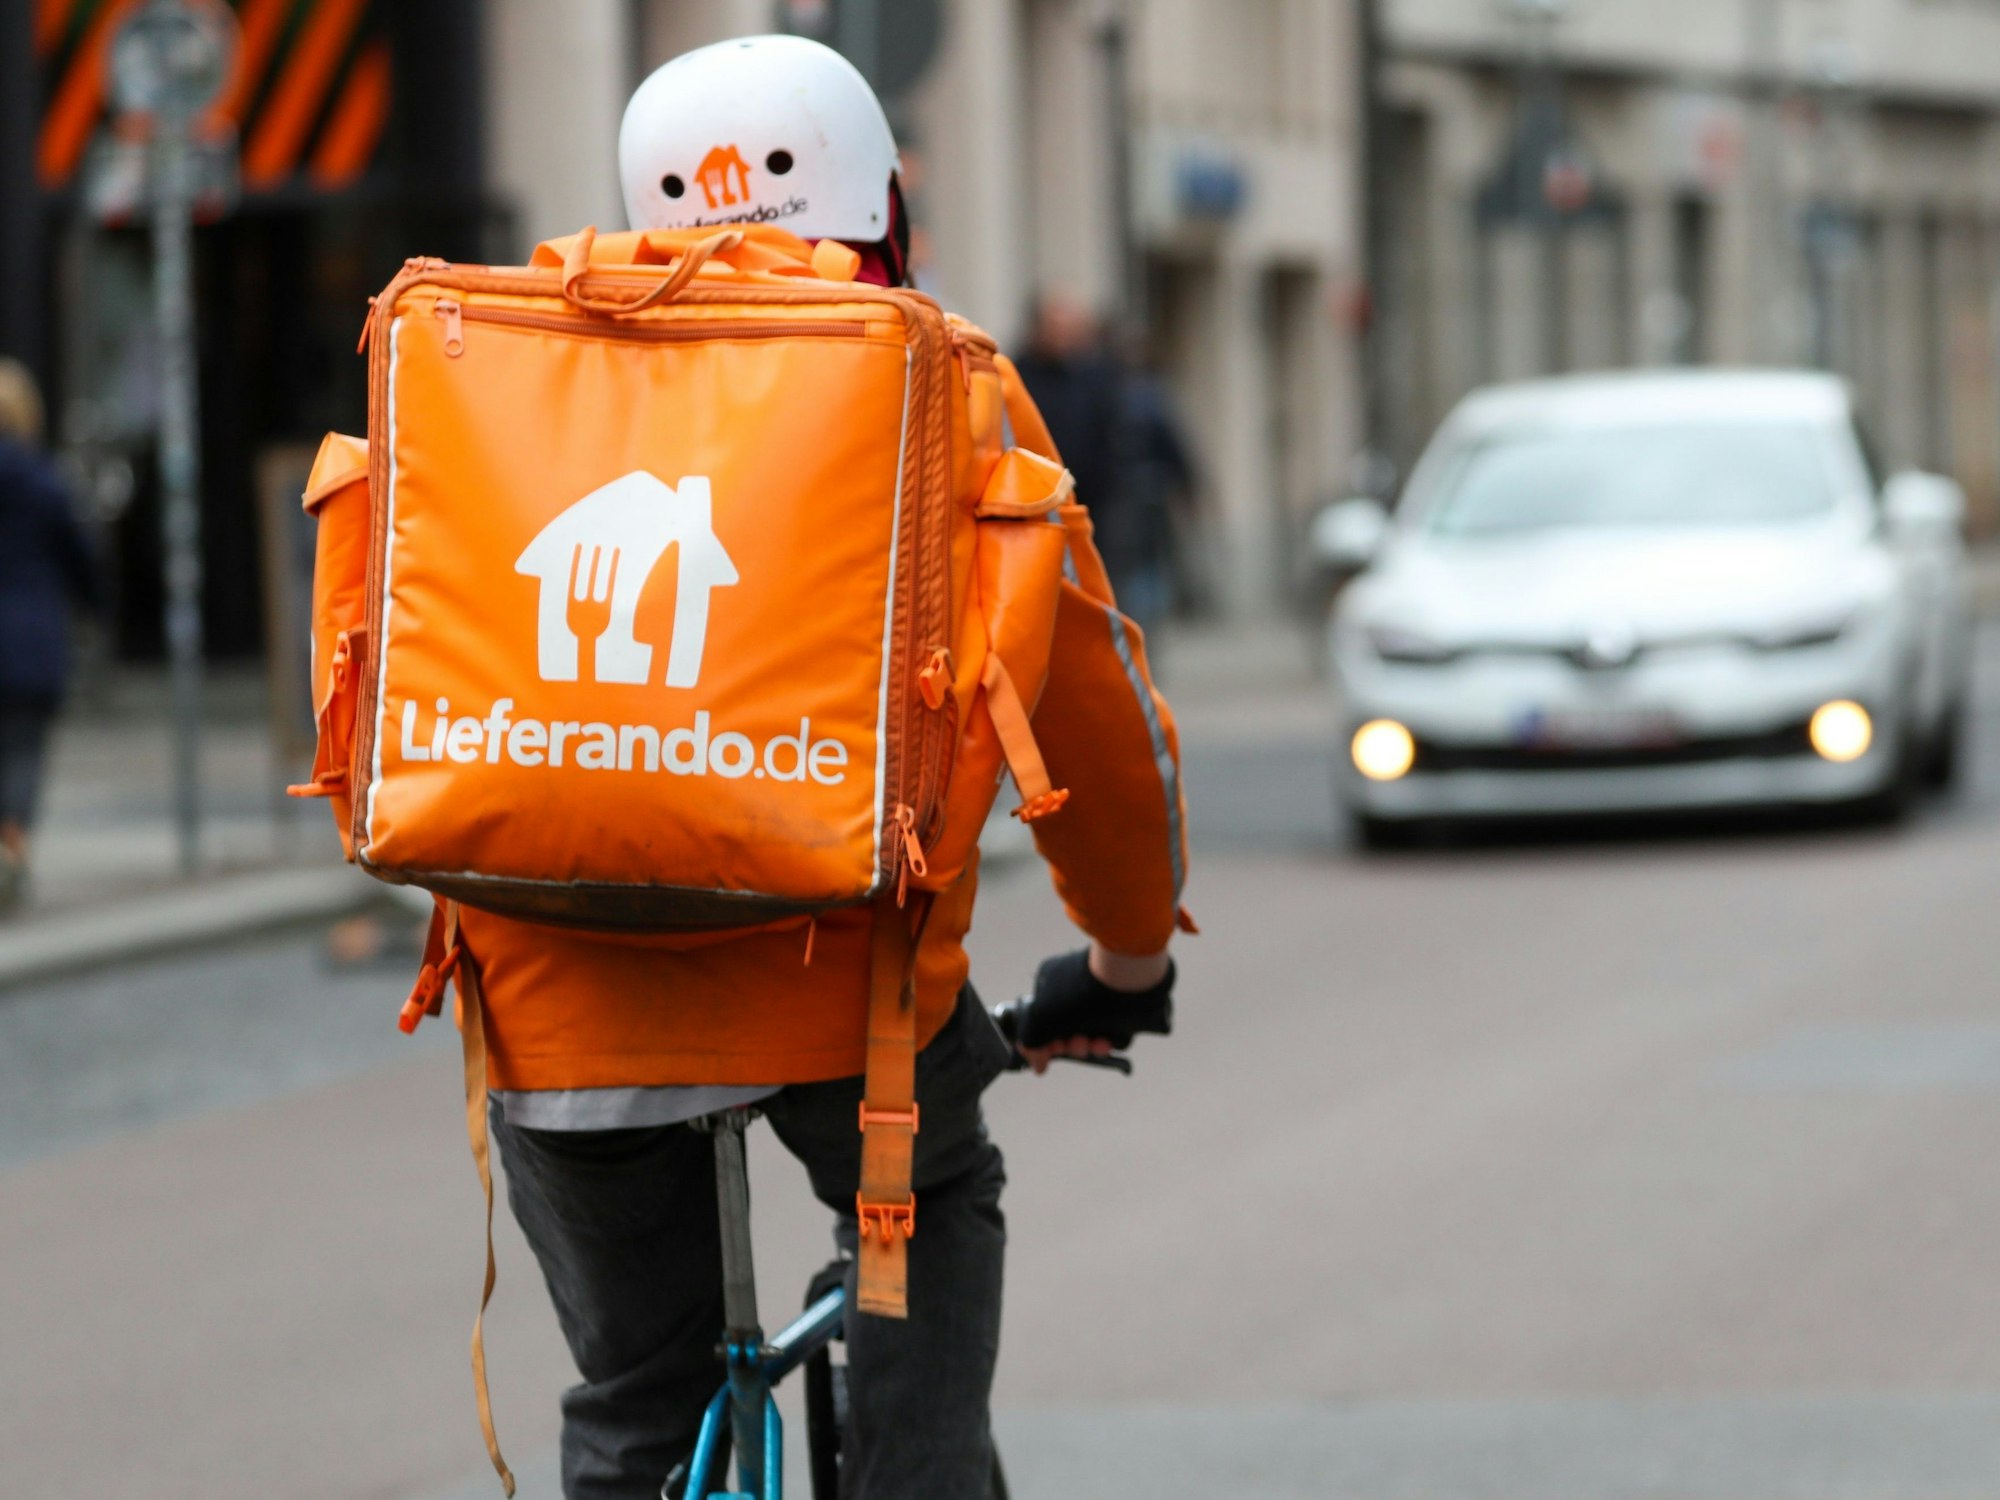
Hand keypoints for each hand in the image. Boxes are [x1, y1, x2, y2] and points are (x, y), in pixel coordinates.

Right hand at [1014, 947, 1172, 1073]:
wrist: (1123, 980)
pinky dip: (1107, 1043)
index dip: (1044, 1041)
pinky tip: (1106, 1042)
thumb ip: (1031, 1043)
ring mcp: (1098, 999)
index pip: (1041, 1019)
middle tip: (1074, 1045)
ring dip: (1088, 1047)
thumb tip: (1038, 1066)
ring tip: (1093, 1044)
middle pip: (1065, 1031)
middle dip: (1069, 1045)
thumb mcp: (1040, 1020)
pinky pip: (1110, 1034)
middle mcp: (1074, 990)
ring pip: (1089, 1035)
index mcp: (1050, 982)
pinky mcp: (1120, 1010)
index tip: (1050, 1054)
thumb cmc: (1076, 994)